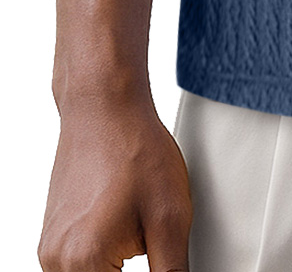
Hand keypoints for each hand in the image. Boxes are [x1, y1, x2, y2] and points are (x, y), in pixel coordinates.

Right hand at [38, 92, 191, 271]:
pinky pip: (75, 268)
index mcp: (84, 263)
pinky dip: (101, 264)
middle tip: (151, 245)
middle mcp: (56, 263)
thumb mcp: (170, 218)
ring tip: (139, 237)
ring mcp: (50, 251)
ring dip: (113, 270)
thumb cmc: (136, 151)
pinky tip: (124, 236)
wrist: (104, 108)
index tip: (161, 260)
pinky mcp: (52, 239)